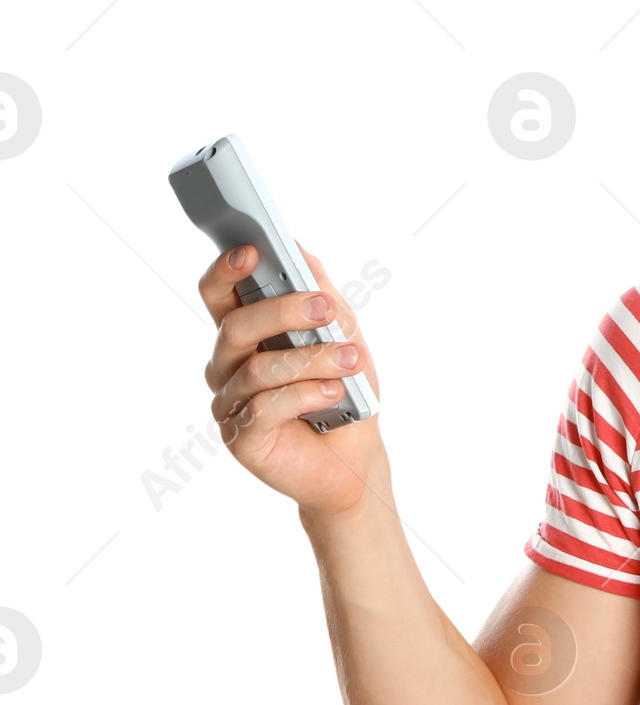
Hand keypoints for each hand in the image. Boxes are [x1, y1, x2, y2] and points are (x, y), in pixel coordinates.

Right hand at [198, 240, 387, 519]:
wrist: (356, 457)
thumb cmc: (344, 392)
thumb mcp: (341, 333)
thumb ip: (319, 291)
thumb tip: (297, 247)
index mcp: (244, 335)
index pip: (218, 294)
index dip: (226, 270)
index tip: (251, 250)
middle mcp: (227, 366)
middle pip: (236, 326)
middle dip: (284, 311)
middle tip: (327, 309)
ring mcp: (229, 403)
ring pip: (258, 368)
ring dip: (312, 359)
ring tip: (352, 359)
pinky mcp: (240, 438)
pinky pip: (264, 407)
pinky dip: (306, 394)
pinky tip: (334, 393)